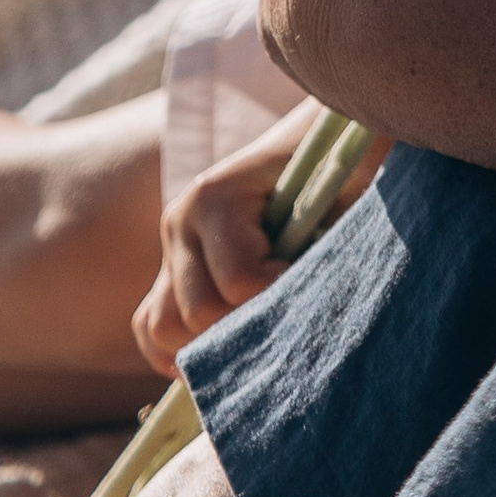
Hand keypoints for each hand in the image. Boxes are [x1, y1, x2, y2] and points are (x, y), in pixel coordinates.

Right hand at [130, 100, 387, 376]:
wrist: (325, 137)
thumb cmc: (341, 163)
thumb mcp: (343, 191)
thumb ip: (327, 241)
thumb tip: (315, 301)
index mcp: (216, 195)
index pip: (238, 282)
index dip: (285, 294)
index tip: (320, 280)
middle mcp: (182, 221)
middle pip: (197, 313)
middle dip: (250, 323)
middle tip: (294, 309)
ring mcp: (172, 249)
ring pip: (163, 329)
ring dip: (214, 343)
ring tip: (264, 335)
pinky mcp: (172, 272)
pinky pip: (151, 328)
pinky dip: (177, 353)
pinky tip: (220, 359)